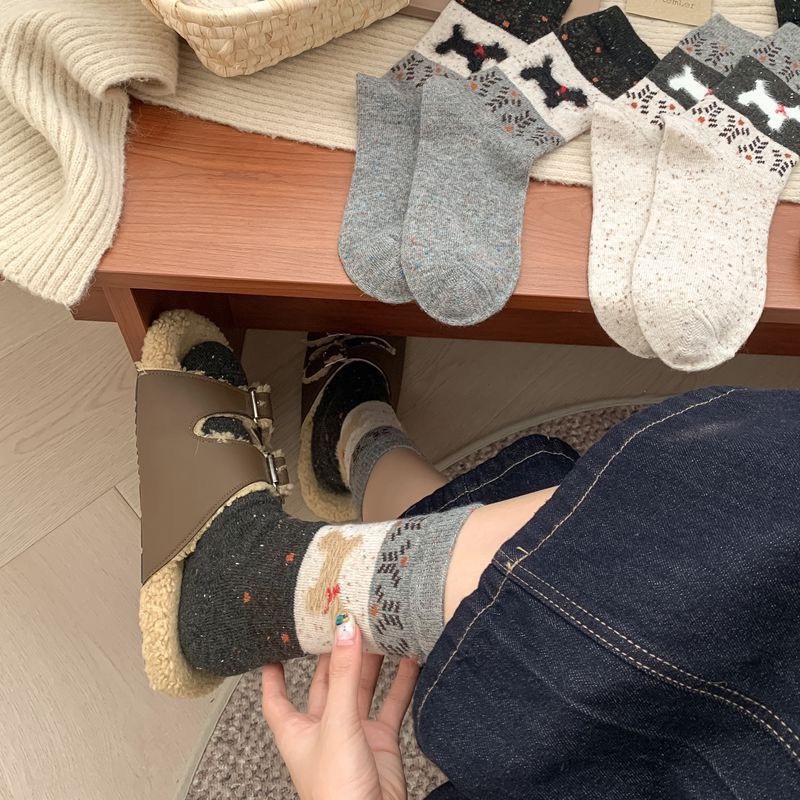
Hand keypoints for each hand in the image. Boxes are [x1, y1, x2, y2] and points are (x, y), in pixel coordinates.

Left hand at [262, 614, 419, 799]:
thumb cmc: (336, 793)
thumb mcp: (336, 723)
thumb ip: (344, 676)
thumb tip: (344, 629)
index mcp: (296, 730)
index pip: (276, 695)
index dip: (274, 670)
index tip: (276, 642)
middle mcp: (323, 729)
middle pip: (326, 682)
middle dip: (334, 653)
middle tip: (343, 619)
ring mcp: (353, 734)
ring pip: (361, 688)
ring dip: (370, 662)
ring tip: (379, 629)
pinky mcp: (380, 742)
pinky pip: (390, 704)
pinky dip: (401, 682)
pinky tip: (410, 659)